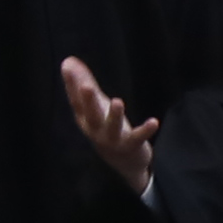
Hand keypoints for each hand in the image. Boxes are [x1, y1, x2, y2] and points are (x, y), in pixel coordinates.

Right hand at [57, 57, 158, 194]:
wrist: (122, 162)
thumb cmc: (106, 127)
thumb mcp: (95, 105)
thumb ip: (84, 82)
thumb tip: (68, 61)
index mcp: (85, 119)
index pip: (77, 100)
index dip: (72, 84)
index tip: (68, 67)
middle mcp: (95, 130)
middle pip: (91, 114)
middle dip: (89, 101)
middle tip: (86, 87)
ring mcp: (113, 139)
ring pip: (112, 127)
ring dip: (114, 116)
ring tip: (117, 101)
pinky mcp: (131, 145)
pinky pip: (138, 137)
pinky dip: (145, 130)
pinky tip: (154, 121)